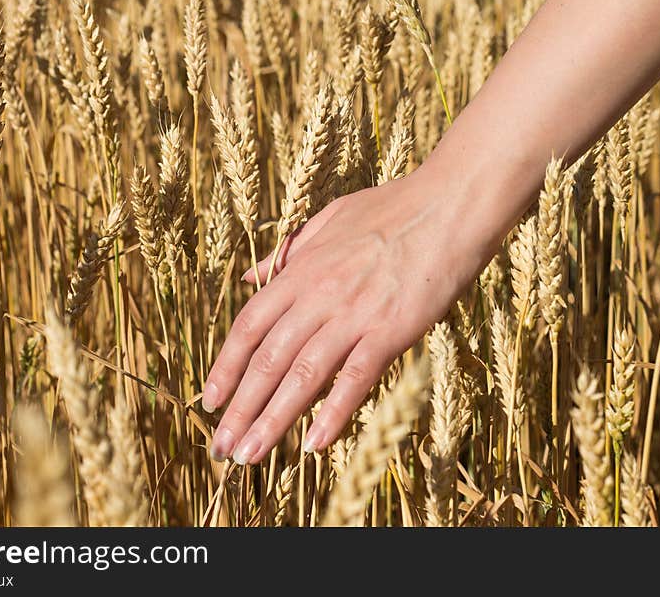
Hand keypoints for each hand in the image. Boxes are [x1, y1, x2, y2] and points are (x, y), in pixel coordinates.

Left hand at [202, 167, 486, 464]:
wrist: (451, 203)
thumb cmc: (394, 207)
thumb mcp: (329, 218)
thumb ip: (286, 252)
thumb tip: (248, 277)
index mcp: (302, 269)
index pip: (249, 326)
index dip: (225, 367)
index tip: (209, 400)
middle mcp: (319, 295)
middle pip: (267, 360)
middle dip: (240, 408)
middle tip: (221, 448)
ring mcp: (354, 314)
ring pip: (302, 376)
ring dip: (272, 420)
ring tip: (250, 456)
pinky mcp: (392, 329)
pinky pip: (356, 378)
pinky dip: (334, 413)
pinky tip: (315, 445)